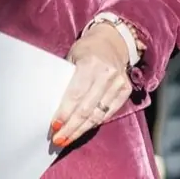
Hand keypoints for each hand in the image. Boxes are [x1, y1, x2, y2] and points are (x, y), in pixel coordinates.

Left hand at [51, 23, 131, 148]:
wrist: (112, 41)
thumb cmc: (87, 49)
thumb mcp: (73, 57)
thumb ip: (67, 78)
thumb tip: (55, 106)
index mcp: (91, 63)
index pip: (75, 95)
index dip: (64, 113)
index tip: (54, 127)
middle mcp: (107, 74)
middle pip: (86, 109)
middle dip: (71, 127)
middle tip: (58, 139)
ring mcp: (118, 83)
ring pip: (98, 115)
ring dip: (81, 129)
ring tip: (68, 139)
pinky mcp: (125, 90)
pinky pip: (109, 113)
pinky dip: (95, 123)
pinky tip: (84, 129)